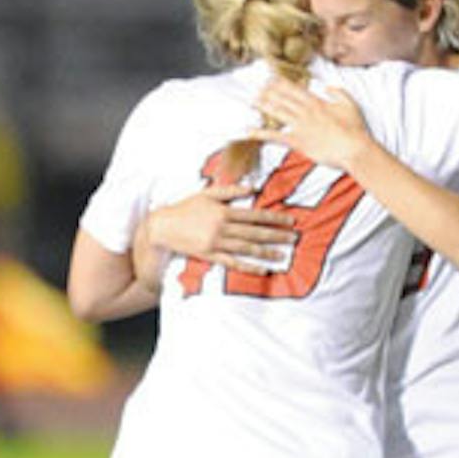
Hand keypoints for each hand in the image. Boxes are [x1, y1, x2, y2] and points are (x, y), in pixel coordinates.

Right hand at [145, 188, 296, 272]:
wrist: (163, 226)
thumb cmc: (185, 208)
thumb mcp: (207, 193)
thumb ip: (231, 190)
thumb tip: (252, 187)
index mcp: (224, 211)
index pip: (255, 215)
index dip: (274, 218)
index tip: (290, 221)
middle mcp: (223, 227)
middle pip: (255, 232)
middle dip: (277, 235)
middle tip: (295, 238)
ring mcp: (216, 243)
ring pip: (247, 248)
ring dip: (267, 252)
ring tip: (283, 255)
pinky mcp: (210, 255)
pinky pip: (233, 262)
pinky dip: (248, 266)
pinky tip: (262, 269)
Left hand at [257, 73, 367, 168]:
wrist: (354, 149)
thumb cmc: (355, 129)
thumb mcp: (350, 104)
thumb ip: (338, 92)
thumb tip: (328, 86)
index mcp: (317, 103)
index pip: (295, 89)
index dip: (281, 82)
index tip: (271, 77)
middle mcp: (306, 112)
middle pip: (283, 98)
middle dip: (269, 91)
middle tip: (257, 86)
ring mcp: (300, 126)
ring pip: (277, 112)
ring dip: (264, 106)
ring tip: (252, 100)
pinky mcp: (297, 141)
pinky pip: (276, 136)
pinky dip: (261, 133)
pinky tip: (249, 131)